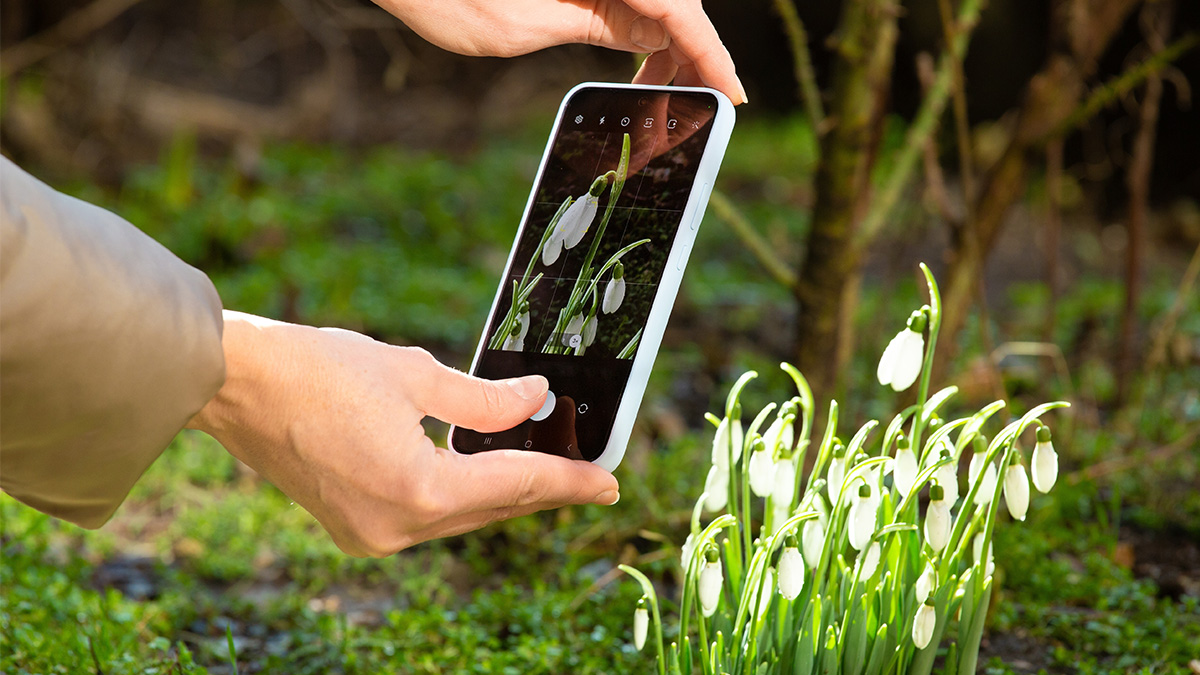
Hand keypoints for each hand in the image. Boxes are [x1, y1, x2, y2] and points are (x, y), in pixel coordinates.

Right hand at [187, 311, 619, 556]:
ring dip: (504, 495)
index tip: (610, 480)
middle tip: (592, 477)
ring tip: (551, 473)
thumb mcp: (415, 374)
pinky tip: (485, 475)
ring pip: (461, 517)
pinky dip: (460, 496)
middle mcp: (398, 527)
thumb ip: (485, 399)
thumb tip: (536, 402)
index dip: (569, 479)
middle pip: (492, 509)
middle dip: (544, 490)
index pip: (516, 484)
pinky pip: (427, 517)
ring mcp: (372, 535)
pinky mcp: (354, 528)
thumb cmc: (317, 368)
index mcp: (419, 489)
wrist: (233, 384)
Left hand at [372, 0, 746, 103]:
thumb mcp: (516, 28)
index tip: (733, 95)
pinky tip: (639, 66)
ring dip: (669, 44)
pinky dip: (642, 31)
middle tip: (693, 109)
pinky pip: (627, 0)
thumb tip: (644, 43)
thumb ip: (590, 29)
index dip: (712, 54)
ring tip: (660, 97)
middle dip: (693, 54)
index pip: (678, 7)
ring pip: (656, 0)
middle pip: (676, 1)